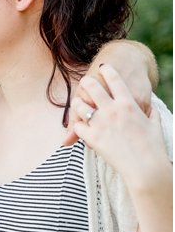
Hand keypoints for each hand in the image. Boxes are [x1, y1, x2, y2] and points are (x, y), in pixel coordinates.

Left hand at [69, 66, 169, 192]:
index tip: (103, 66)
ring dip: (78, 103)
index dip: (108, 71)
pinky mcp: (92, 138)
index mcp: (129, 103)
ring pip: (81, 106)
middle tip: (85, 80)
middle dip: (87, 82)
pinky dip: (76, 124)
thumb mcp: (154, 124)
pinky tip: (77, 125)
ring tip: (78, 102)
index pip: (115, 81)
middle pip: (94, 88)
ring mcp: (101, 123)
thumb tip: (150, 110)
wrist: (144, 165)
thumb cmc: (152, 145)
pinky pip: (77, 126)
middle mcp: (113, 110)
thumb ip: (149, 113)